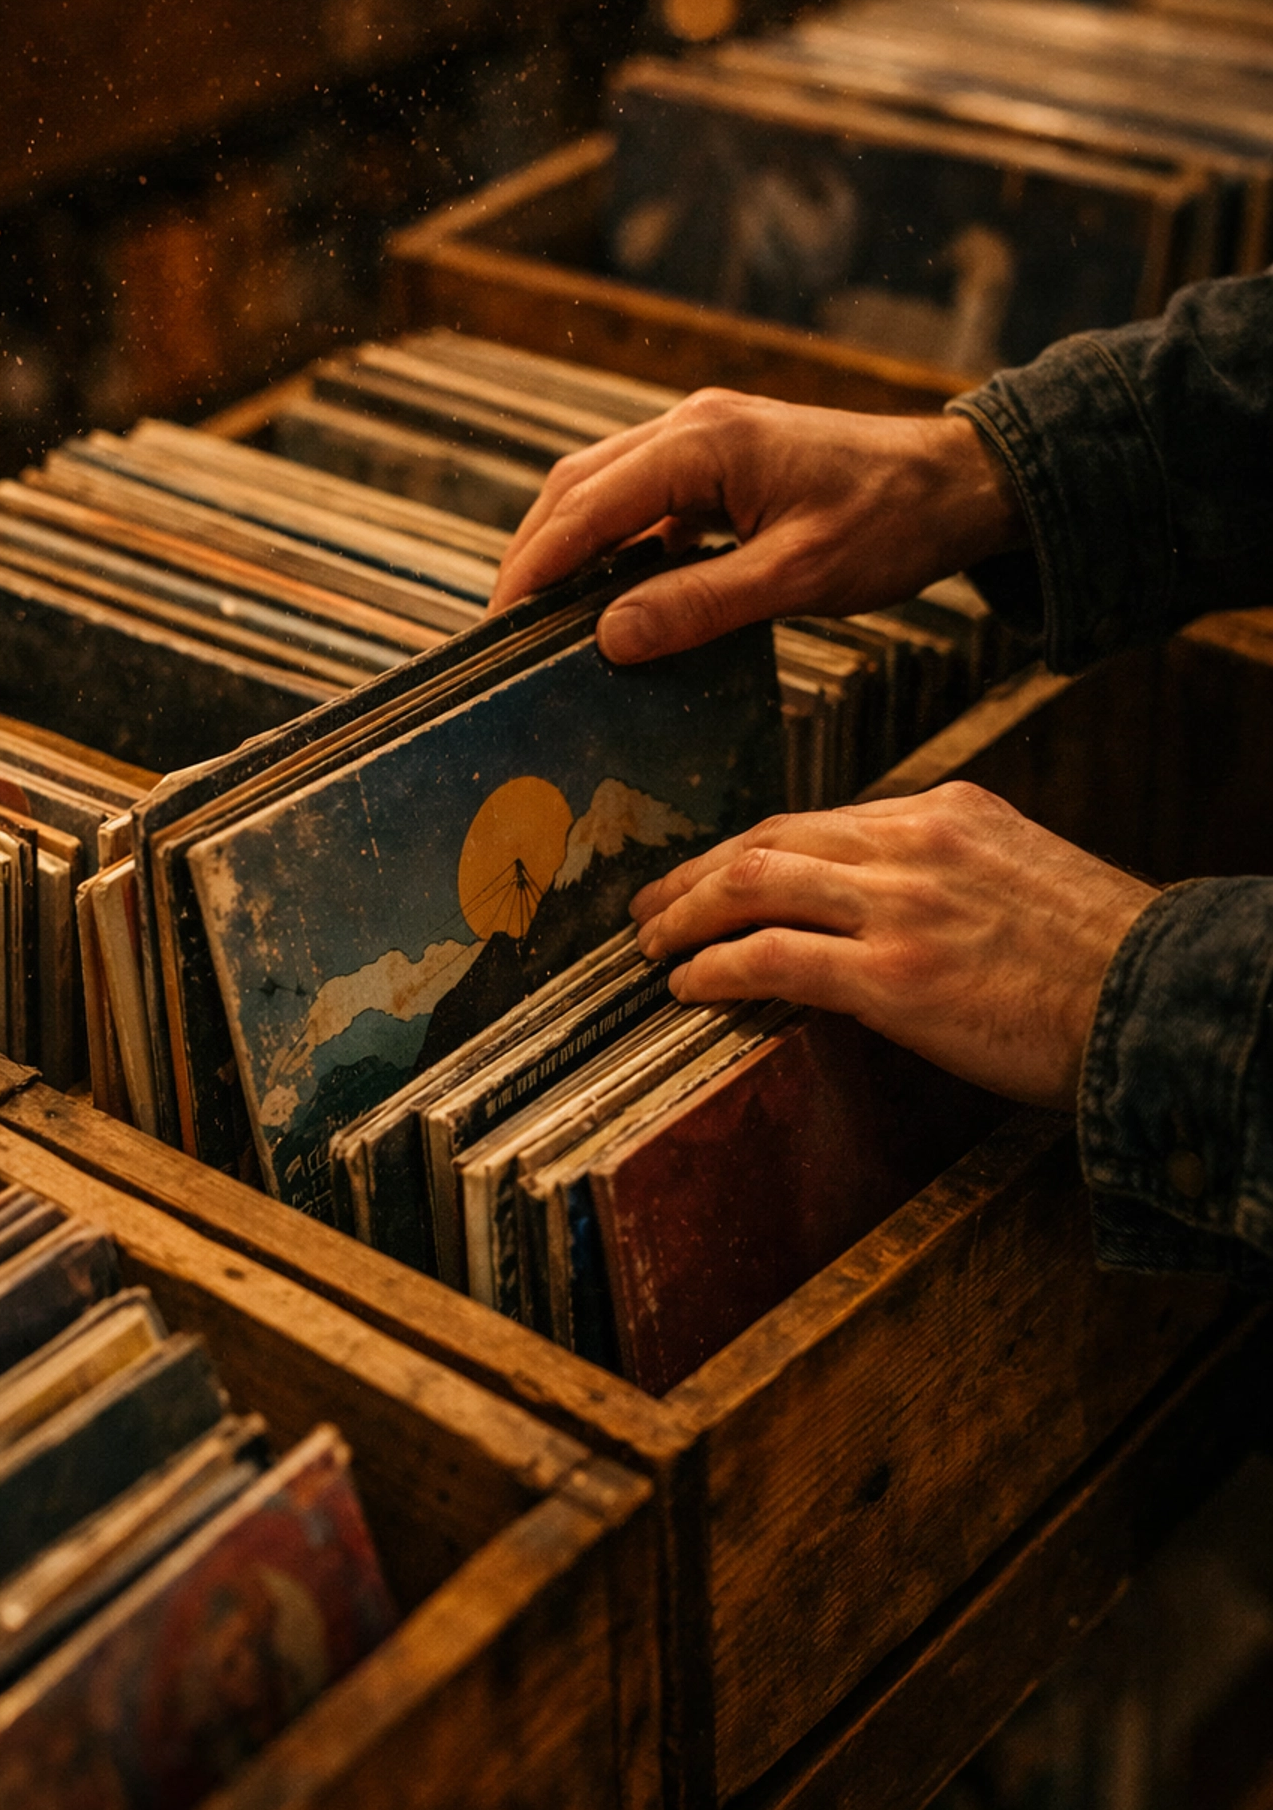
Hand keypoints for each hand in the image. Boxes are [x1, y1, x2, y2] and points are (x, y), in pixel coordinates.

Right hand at [489, 392, 1023, 661]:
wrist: (961, 482)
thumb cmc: (893, 523)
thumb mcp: (798, 576)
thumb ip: (699, 605)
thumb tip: (609, 638)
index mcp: (703, 443)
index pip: (586, 505)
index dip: (534, 566)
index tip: (497, 624)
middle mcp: (691, 424)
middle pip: (577, 486)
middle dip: (535, 555)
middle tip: (504, 630)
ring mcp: (704, 436)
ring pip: (602, 487)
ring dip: (568, 547)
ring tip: (541, 617)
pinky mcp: (720, 459)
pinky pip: (642, 498)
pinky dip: (612, 543)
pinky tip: (608, 595)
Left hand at [632, 782, 1156, 1106]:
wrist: (1160, 998)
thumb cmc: (1099, 959)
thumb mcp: (1020, 876)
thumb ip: (945, 873)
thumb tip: (876, 906)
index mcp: (946, 811)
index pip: (819, 821)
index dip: (749, 852)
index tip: (711, 877)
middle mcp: (915, 843)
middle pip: (770, 840)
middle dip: (696, 875)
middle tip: (650, 905)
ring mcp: (902, 906)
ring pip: (754, 884)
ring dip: (687, 917)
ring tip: (652, 946)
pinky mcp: (895, 977)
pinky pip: (773, 959)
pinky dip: (716, 968)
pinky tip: (690, 986)